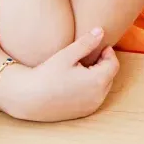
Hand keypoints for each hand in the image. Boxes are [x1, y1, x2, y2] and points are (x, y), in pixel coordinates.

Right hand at [0, 27, 119, 121]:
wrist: (30, 98)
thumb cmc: (47, 74)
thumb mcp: (66, 55)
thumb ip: (86, 43)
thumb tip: (101, 31)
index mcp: (97, 80)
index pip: (113, 64)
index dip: (108, 52)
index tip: (98, 45)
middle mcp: (99, 96)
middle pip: (110, 76)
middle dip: (103, 64)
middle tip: (89, 54)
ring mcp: (92, 106)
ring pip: (103, 87)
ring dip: (98, 76)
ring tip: (81, 67)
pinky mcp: (84, 112)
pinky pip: (95, 97)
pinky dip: (91, 88)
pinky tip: (75, 82)